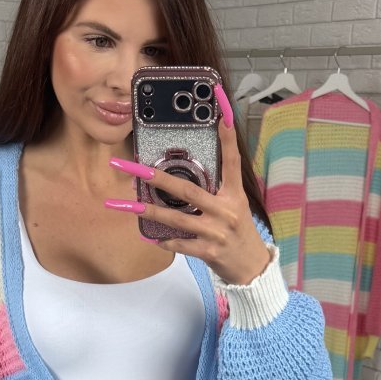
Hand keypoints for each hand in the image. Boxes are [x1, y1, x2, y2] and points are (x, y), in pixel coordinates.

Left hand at [104, 83, 271, 286]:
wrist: (251, 267)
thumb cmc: (237, 232)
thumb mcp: (233, 206)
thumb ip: (214, 191)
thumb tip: (181, 179)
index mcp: (234, 194)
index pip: (232, 161)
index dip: (228, 137)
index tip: (221, 112)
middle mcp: (226, 210)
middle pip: (188, 190)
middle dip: (158, 178)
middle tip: (134, 168)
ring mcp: (217, 231)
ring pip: (178, 218)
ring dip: (151, 211)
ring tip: (129, 204)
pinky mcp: (209, 251)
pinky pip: (181, 245)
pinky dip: (165, 241)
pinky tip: (151, 237)